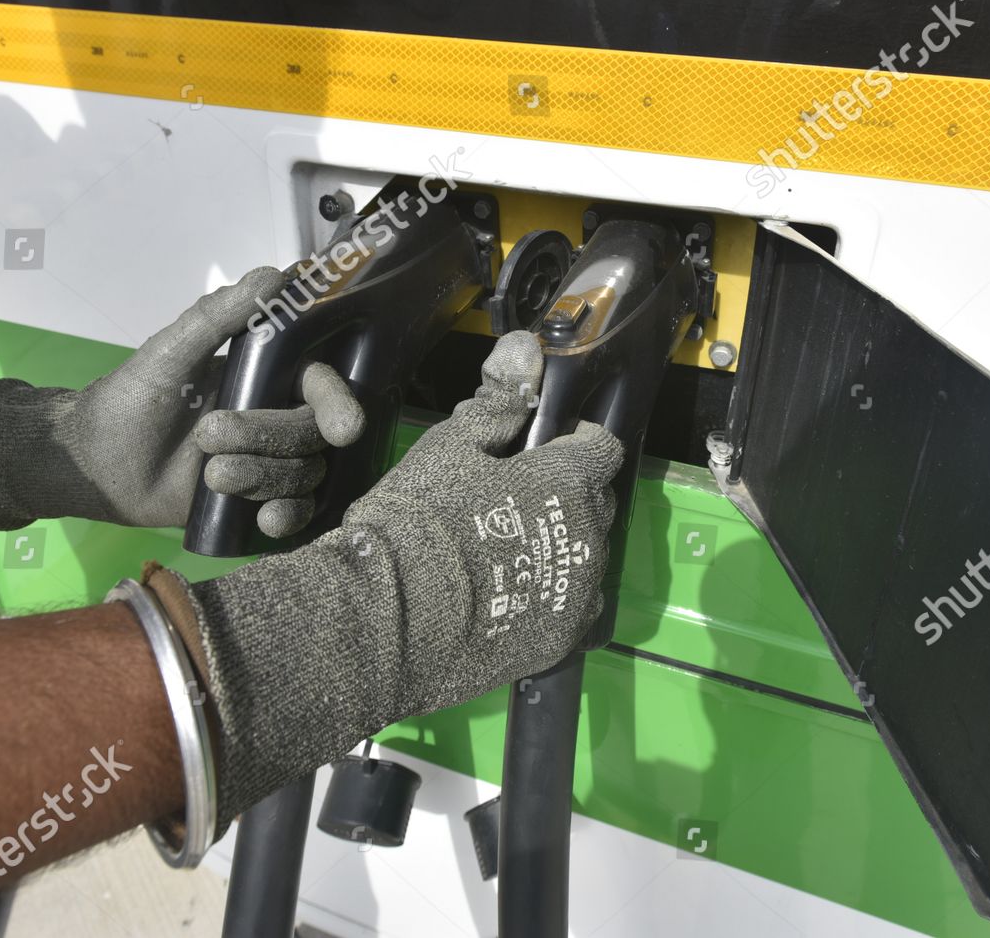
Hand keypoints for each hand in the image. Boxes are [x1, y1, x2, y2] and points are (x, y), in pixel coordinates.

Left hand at [0, 267, 362, 534]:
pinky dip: (287, 517)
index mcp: (265, 378)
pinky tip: (265, 520)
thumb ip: (219, 316)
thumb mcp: (170, 352)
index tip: (342, 427)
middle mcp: (275, 417)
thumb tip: (275, 274)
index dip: (337, 404)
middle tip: (209, 438)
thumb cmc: (130, 399)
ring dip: (261, 476)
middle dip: (267, 439)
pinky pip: (296, 513)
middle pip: (311, 435)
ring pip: (304, 474)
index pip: (322, 387)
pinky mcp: (255, 502)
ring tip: (210, 476)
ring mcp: (268, 462)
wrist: (96, 465)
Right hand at [148, 332, 623, 826]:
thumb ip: (499, 399)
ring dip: (563, 547)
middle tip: (516, 499)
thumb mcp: (451, 446)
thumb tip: (527, 347)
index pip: (603, 449)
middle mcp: (589, 537)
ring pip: (588, 558)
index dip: (576, 442)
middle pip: (597, 504)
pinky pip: (575, 608)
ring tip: (510, 550)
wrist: (387, 618)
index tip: (545, 447)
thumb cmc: (416, 518)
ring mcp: (578, 595)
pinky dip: (555, 596)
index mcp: (569, 482)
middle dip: (568, 495)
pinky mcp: (560, 641)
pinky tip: (515, 594)